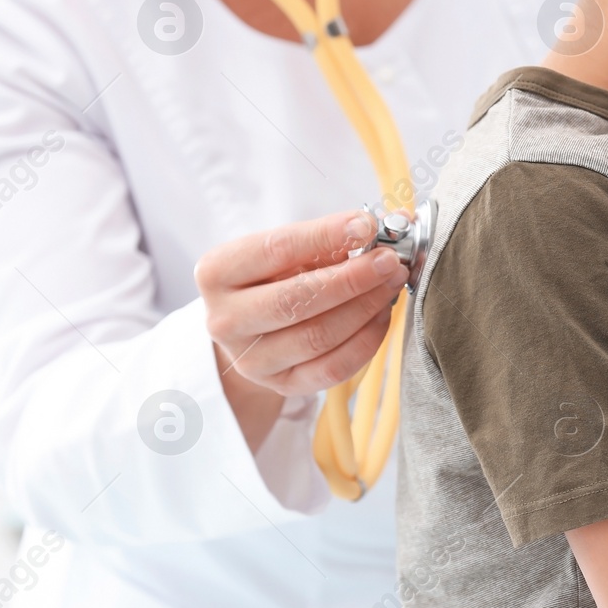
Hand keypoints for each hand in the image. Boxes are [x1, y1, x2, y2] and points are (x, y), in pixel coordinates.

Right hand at [194, 209, 407, 403]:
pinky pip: (333, 367)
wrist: (250, 330)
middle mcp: (225, 319)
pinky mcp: (281, 385)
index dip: (325, 235)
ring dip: (365, 306)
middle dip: (351, 277)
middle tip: (388, 260)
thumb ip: (326, 238)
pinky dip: (366, 340)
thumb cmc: (270, 279)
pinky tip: (381, 315)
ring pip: (318, 336)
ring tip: (390, 283)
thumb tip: (387, 223)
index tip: (366, 225)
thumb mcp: (283, 251)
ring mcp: (251, 359)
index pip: (276, 249)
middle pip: (295, 299)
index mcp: (217, 272)